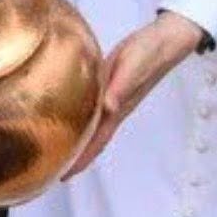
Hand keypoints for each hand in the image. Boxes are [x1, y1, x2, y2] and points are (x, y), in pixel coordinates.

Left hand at [66, 11, 205, 176]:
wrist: (164, 40)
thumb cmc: (149, 53)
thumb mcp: (133, 67)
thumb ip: (121, 87)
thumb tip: (108, 107)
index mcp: (117, 109)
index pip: (96, 141)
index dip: (81, 160)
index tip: (62, 176)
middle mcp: (113, 108)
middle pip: (92, 139)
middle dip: (75, 156)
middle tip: (52, 168)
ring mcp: (112, 98)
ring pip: (92, 126)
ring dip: (78, 140)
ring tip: (59, 149)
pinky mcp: (109, 84)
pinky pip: (92, 108)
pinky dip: (81, 118)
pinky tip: (70, 116)